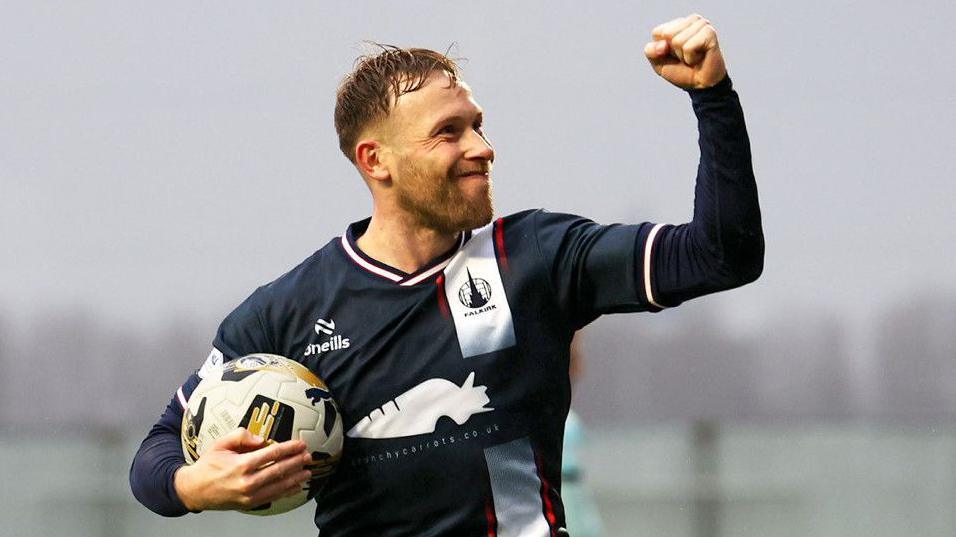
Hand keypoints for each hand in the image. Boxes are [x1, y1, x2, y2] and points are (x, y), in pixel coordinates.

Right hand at [174, 428, 312, 510]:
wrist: (194, 490)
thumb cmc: (208, 465)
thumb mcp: (221, 444)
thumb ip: (241, 436)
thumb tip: (262, 438)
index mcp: (241, 464)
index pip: (272, 454)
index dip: (289, 448)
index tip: (300, 444)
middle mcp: (247, 481)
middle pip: (279, 470)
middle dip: (296, 462)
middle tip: (308, 456)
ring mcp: (249, 495)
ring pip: (279, 486)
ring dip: (296, 478)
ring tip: (307, 471)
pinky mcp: (250, 504)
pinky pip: (273, 497)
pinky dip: (287, 492)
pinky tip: (296, 486)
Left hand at [644, 14, 726, 89]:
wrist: (702, 85)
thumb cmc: (682, 72)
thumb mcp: (659, 63)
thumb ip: (651, 52)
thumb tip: (661, 45)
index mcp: (678, 24)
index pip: (658, 32)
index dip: (662, 49)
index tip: (674, 55)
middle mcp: (691, 20)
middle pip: (667, 34)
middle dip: (674, 52)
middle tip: (686, 56)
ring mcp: (701, 24)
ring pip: (678, 40)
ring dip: (683, 55)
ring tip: (694, 57)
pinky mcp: (709, 33)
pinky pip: (689, 47)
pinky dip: (691, 58)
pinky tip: (700, 57)